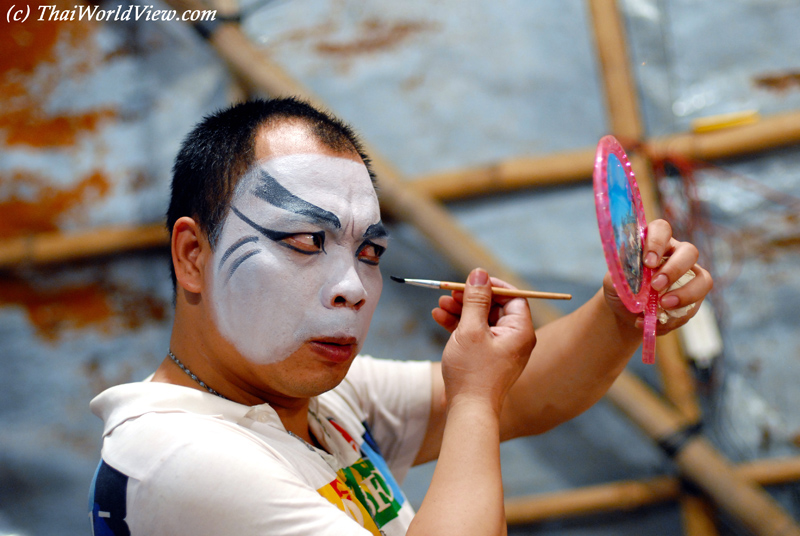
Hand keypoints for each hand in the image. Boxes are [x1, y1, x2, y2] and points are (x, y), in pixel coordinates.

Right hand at [433, 268, 534, 410]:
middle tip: (449, 292)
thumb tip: (480, 272)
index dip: (492, 285)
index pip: (513, 297)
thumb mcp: (471, 329)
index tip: (471, 280)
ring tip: (439, 305)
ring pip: (482, 320)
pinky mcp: (487, 358)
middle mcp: (515, 339)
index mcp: (520, 331)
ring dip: (460, 310)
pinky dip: (459, 326)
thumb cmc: (472, 372)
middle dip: (470, 298)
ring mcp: (501, 349)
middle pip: (495, 307)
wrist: (469, 411)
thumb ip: (475, 299)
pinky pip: (476, 334)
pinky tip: (439, 318)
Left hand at [603, 219, 713, 333]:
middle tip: (656, 286)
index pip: (661, 229)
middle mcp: (676, 255)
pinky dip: (675, 316)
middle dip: (674, 270)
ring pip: (703, 279)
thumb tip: (629, 272)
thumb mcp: (614, 281)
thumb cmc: (621, 288)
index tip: (648, 262)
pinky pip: (695, 305)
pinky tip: (655, 322)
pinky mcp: (694, 298)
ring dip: (685, 294)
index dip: (657, 242)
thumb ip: (621, 275)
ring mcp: (689, 276)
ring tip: (664, 305)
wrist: (625, 311)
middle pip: (689, 251)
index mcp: (654, 243)